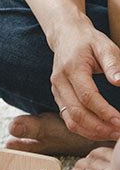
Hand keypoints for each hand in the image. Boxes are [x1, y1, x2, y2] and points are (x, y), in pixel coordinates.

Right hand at [50, 24, 119, 140]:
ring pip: (70, 119)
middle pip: (76, 112)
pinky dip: (84, 128)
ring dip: (91, 132)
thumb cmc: (88, 41)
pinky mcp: (58, 96)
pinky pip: (68, 118)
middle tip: (119, 133)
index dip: (104, 112)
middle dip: (99, 127)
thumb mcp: (105, 46)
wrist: (66, 36)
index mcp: (71, 68)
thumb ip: (113, 63)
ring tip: (112, 134)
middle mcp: (59, 81)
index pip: (87, 96)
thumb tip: (119, 81)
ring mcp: (56, 90)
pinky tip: (101, 130)